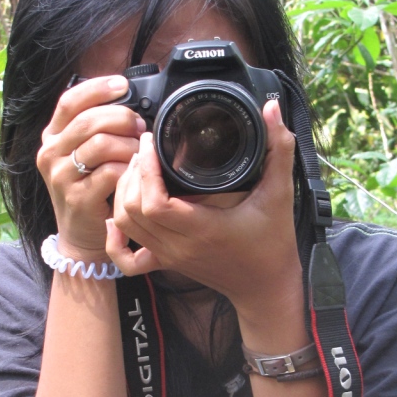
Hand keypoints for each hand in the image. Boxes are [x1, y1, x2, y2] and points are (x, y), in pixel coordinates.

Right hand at [36, 75, 144, 258]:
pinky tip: (134, 172)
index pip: (69, 101)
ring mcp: (61, 176)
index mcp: (52, 136)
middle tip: (140, 127)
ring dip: (128, 144)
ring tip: (139, 152)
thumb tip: (128, 101)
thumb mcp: (84, 154)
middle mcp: (50, 153)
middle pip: (89, 121)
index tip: (123, 85)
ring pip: (101, 144)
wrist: (81, 233)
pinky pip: (110, 172)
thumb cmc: (89, 188)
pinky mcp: (77, 197)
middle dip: (122, 119)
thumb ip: (96, 128)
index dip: (97, 88)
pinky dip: (129, 168)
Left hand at [106, 100, 302, 316]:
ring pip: (125, 226)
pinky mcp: (166, 262)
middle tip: (145, 150)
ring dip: (123, 195)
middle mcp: (179, 246)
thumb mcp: (280, 194)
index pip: (154, 202)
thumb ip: (279, 150)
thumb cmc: (273, 244)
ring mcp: (169, 256)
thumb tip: (272, 110)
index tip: (152, 143)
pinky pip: (127, 259)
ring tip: (137, 169)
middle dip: (132, 174)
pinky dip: (115, 238)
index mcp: (202, 229)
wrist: (266, 286)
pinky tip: (116, 217)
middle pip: (132, 210)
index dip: (146, 169)